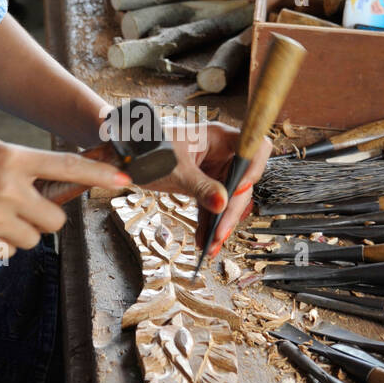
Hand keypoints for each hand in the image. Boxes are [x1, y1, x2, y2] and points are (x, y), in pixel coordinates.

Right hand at [0, 136, 130, 257]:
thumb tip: (41, 174)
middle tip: (22, 209)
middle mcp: (8, 188)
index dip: (100, 174)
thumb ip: (13, 158)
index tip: (126, 180)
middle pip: (56, 217)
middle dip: (45, 217)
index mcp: (10, 158)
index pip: (67, 166)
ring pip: (35, 238)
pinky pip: (8, 251)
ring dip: (21, 232)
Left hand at [145, 121, 271, 258]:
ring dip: (221, 223)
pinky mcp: (206, 184)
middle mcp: (222, 152)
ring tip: (211, 245)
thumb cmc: (148, 148)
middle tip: (220, 233)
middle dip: (232, 210)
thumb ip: (199, 186)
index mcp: (219, 137)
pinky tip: (203, 240)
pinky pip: (214, 205)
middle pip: (242, 181)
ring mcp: (215, 169)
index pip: (252, 147)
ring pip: (229, 198)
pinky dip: (209, 223)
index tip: (239, 190)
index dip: (253, 168)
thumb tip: (221, 203)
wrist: (130, 156)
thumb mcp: (175, 169)